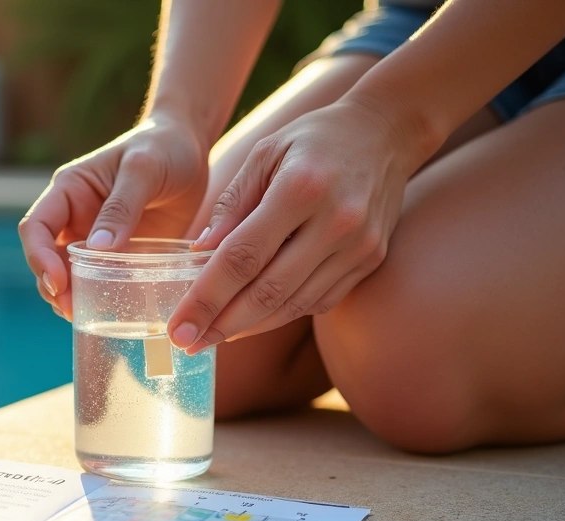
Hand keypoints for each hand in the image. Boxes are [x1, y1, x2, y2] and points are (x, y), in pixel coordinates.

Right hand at [19, 115, 209, 318]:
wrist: (189, 148)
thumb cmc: (162, 147)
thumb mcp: (143, 169)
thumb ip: (122, 206)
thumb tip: (98, 248)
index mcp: (69, 191)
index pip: (36, 227)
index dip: (39, 256)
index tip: (57, 282)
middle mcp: (75, 218)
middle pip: (47, 259)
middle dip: (53, 287)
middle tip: (70, 310)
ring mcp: (96, 240)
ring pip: (71, 275)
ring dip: (72, 298)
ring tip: (84, 318)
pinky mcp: (121, 255)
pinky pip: (103, 282)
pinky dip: (102, 299)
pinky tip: (111, 313)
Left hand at [167, 99, 424, 352]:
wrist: (386, 132)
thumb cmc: (313, 139)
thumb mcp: (264, 153)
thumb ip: (231, 204)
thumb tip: (198, 253)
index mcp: (300, 189)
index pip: (242, 257)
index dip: (206, 298)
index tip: (178, 327)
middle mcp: (335, 223)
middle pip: (268, 291)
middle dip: (222, 325)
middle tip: (188, 343)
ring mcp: (358, 246)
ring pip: (294, 305)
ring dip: (249, 327)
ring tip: (213, 336)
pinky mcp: (371, 260)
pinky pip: (318, 301)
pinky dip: (282, 314)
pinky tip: (252, 320)